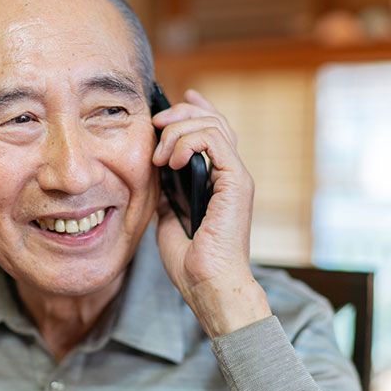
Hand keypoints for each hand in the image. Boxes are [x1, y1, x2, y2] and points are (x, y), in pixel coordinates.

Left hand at [152, 89, 270, 337]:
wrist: (207, 285)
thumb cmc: (191, 263)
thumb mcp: (169, 219)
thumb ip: (167, 194)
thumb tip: (155, 174)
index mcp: (219, 182)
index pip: (212, 131)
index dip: (193, 110)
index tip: (167, 105)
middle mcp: (231, 175)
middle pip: (213, 120)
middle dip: (179, 114)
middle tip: (154, 124)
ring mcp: (236, 177)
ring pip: (213, 124)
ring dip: (178, 130)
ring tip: (159, 155)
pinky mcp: (237, 182)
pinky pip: (214, 140)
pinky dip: (188, 141)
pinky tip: (171, 160)